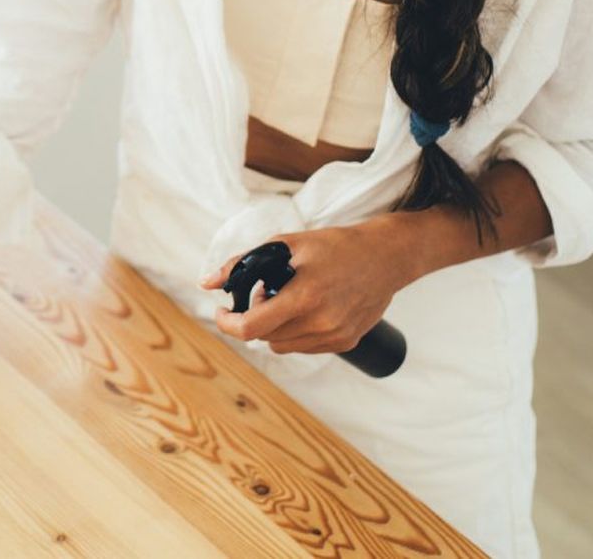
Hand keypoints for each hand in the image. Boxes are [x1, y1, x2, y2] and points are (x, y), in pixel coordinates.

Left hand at [198, 222, 408, 354]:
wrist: (386, 257)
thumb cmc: (335, 245)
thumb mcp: (286, 244)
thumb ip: (243, 263)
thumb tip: (206, 283)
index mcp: (304, 295)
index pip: (251, 328)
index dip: (228, 323)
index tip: (223, 312)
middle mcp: (321, 322)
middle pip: (264, 337)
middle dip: (254, 318)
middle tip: (262, 295)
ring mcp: (335, 335)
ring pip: (282, 346)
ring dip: (275, 328)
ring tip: (288, 300)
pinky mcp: (345, 343)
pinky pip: (304, 347)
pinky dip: (296, 332)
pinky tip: (308, 309)